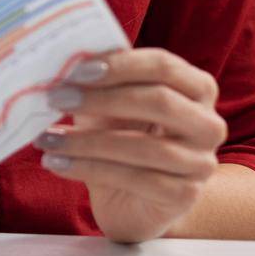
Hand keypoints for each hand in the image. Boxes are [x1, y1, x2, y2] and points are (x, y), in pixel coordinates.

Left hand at [32, 47, 228, 242]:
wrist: (129, 199)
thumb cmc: (120, 137)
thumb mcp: (110, 103)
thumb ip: (100, 78)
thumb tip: (66, 56)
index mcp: (197, 88)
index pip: (163, 65)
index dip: (120, 64)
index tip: (76, 70)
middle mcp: (208, 124)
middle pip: (159, 101)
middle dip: (101, 98)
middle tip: (55, 98)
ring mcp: (201, 163)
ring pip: (143, 147)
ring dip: (86, 141)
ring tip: (46, 138)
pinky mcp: (184, 196)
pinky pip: (135, 180)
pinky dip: (88, 169)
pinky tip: (57, 162)